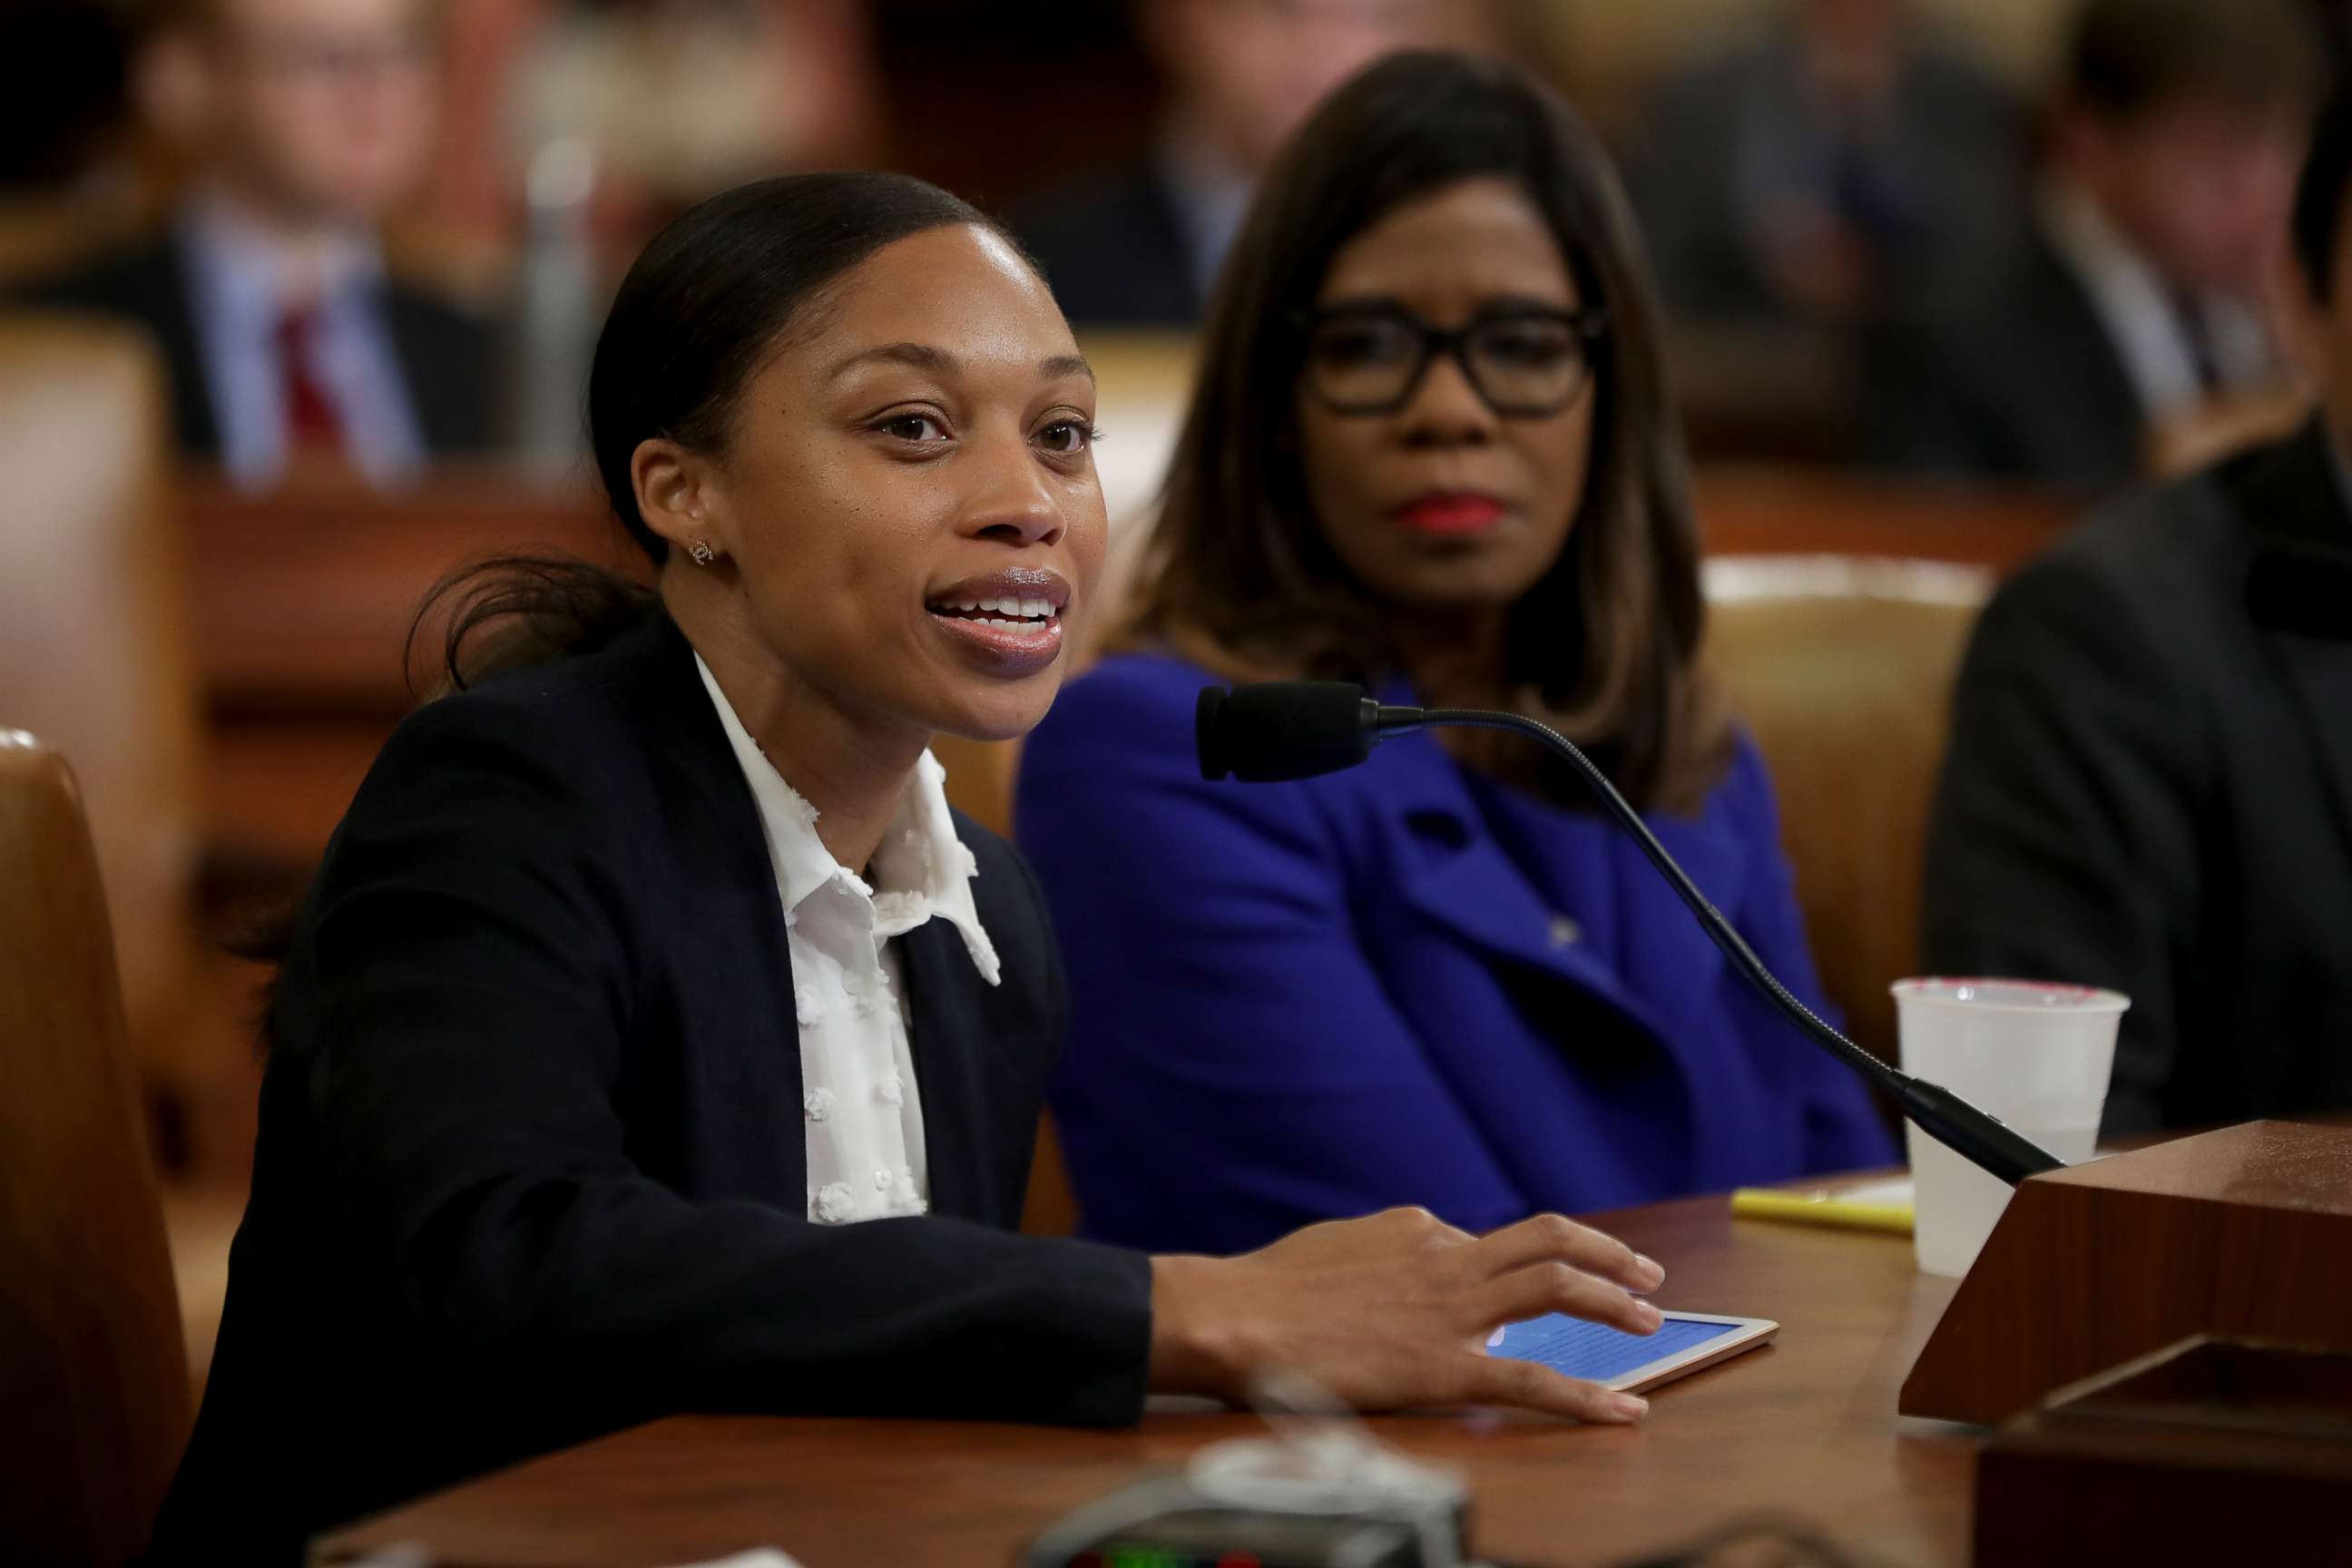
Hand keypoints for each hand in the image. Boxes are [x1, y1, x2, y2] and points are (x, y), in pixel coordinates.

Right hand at [1148, 1207, 1667, 1422]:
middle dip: (1605, 1255)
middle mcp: (1446, 1256)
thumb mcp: (1333, 1248)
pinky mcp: (1446, 1367)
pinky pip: (1533, 1380)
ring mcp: (1451, 1309)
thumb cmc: (1266, 1289)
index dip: (1506, 1270)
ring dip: (1613, 1299)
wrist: (1235, 1315)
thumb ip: (1378, 1253)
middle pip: (1548, 1240)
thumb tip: (1395, 1267)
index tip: (1516, 1292)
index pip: (1484, 1244)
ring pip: (1556, 1286)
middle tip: (1643, 1274)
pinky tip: (1625, 1411)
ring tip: (1650, 1319)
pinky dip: (1588, 1396)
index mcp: (1416, 1229)